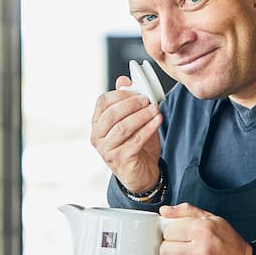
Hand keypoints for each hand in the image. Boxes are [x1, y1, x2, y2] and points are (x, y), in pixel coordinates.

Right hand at [90, 76, 162, 191]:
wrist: (142, 175)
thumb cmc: (136, 146)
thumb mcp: (132, 121)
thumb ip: (127, 102)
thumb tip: (123, 80)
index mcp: (97, 125)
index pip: (102, 103)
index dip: (120, 94)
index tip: (138, 91)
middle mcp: (98, 138)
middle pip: (111, 114)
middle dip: (131, 104)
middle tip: (147, 99)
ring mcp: (107, 150)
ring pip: (122, 127)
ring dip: (141, 116)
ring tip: (155, 109)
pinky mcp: (120, 160)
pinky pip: (135, 140)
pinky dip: (148, 128)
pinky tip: (157, 121)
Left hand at [159, 203, 251, 254]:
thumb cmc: (228, 244)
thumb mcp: (212, 219)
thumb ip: (186, 212)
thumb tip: (165, 211)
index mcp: (203, 230)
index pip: (168, 231)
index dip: (172, 233)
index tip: (180, 236)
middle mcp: (202, 251)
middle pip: (165, 251)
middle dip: (172, 250)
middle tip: (184, 250)